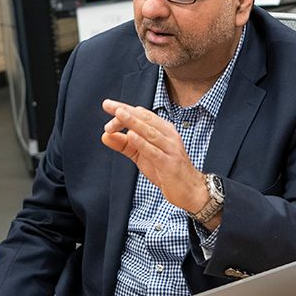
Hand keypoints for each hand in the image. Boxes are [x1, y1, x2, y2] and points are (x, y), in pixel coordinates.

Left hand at [100, 99, 208, 214]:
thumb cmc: (166, 170)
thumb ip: (124, 145)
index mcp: (163, 130)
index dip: (124, 109)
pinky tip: (131, 136)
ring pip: (150, 132)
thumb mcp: (142, 155)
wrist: (190, 190)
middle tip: (108, 106)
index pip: (142, 114)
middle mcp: (168, 136)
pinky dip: (143, 143)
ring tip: (119, 114)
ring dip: (133, 122)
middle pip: (145, 119)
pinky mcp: (169, 164)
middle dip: (126, 112)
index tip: (108, 105)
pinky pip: (154, 152)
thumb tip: (104, 135)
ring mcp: (170, 149)